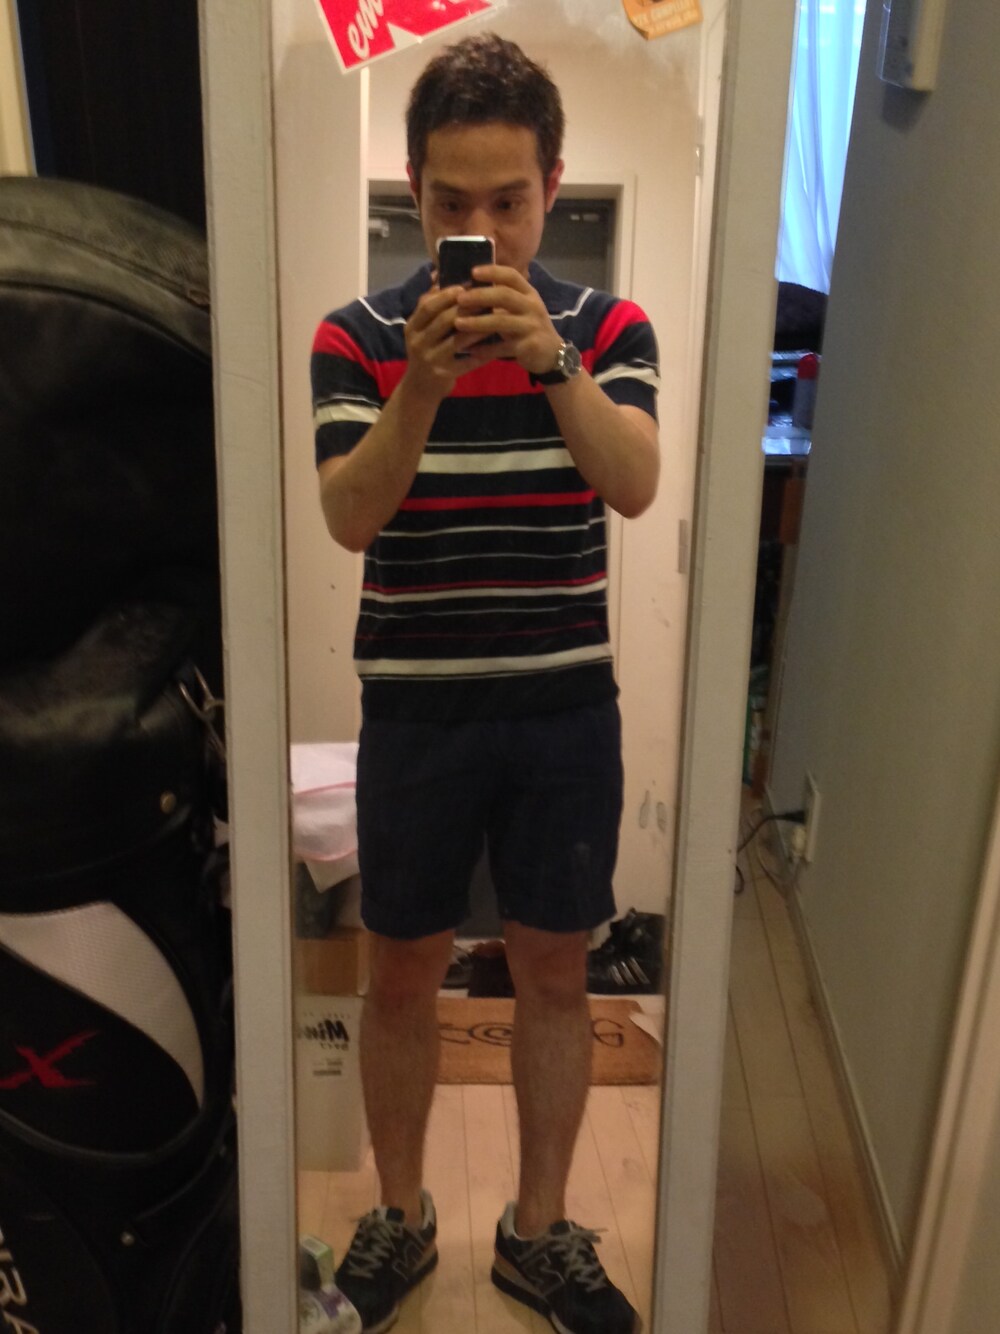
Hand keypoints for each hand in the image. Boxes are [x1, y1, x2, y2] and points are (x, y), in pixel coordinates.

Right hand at [402, 283, 485, 398]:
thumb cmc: (425, 352)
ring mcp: (430, 360)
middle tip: (486, 298)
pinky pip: (466, 362)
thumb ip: (430, 307)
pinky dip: (481, 354)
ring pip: (458, 340)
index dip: (446, 294)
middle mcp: (418, 342)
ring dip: (478, 328)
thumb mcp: (421, 330)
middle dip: (467, 307)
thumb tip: (440, 276)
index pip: (427, 305)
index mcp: (412, 327)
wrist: (419, 389)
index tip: (465, 285)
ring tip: (495, 318)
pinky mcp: (443, 375)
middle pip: (444, 320)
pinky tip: (495, 347)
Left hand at [452, 265, 563, 376]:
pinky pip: (503, 347)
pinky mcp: (529, 346)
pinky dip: (486, 349)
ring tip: (458, 323)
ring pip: (501, 321)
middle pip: (504, 295)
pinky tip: (471, 350)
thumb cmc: (529, 328)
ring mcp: (532, 326)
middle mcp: (532, 306)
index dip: (492, 271)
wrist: (552, 354)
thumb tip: (471, 288)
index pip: (512, 276)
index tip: (473, 271)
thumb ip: (503, 299)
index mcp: (529, 294)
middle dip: (479, 296)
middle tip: (459, 299)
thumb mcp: (522, 308)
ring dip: (477, 322)